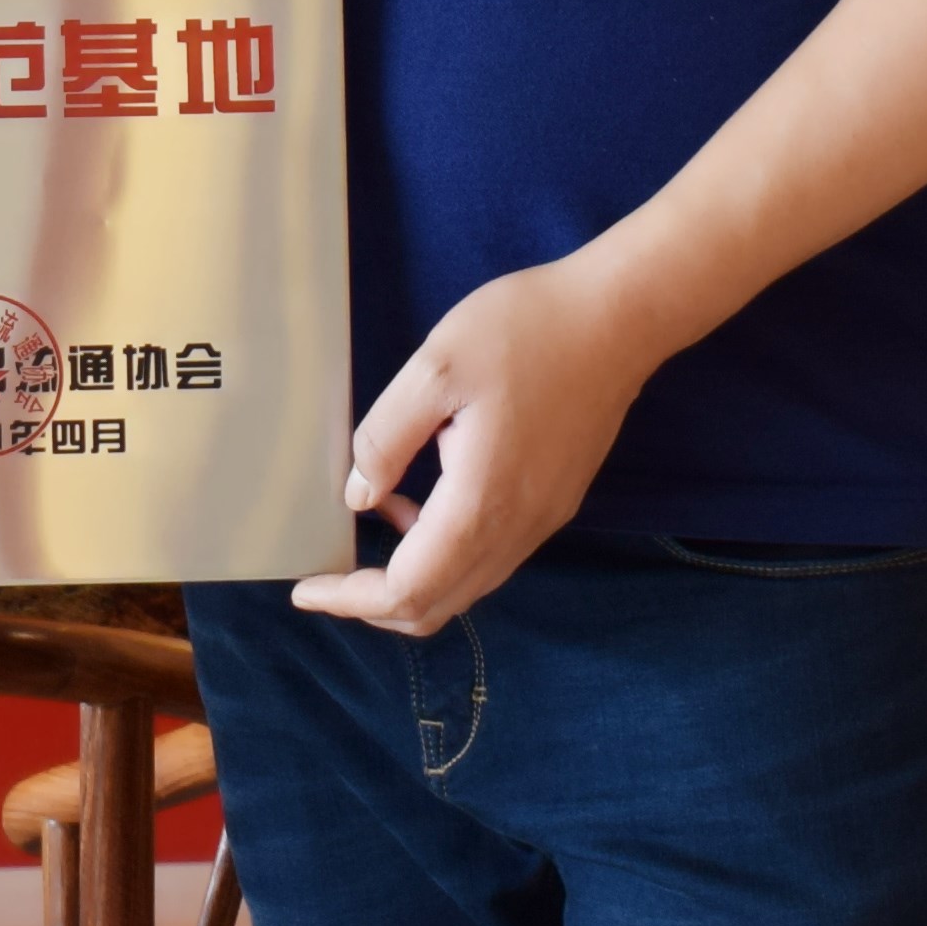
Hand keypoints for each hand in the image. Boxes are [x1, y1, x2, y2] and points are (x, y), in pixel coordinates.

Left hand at [289, 252, 679, 639]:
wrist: (619, 318)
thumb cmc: (526, 330)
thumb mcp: (435, 367)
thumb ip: (387, 437)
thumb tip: (360, 496)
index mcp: (482, 503)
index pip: (408, 590)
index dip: (351, 600)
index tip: (307, 589)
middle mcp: (517, 529)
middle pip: (437, 607)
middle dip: (374, 603)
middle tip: (329, 574)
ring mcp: (542, 521)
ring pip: (465, 586)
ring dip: (411, 575)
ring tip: (374, 513)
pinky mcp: (554, 503)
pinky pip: (489, 556)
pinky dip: (444, 552)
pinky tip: (420, 499)